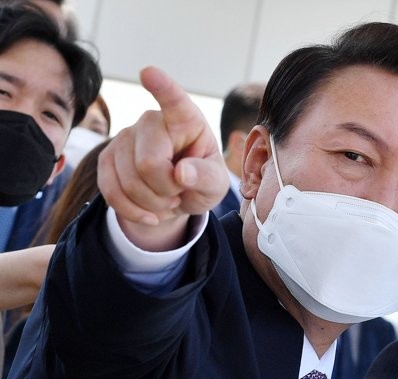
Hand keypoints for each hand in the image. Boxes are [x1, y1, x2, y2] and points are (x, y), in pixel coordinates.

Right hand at [97, 67, 227, 249]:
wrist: (176, 198)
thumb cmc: (201, 181)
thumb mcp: (215, 184)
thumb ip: (206, 177)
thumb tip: (181, 173)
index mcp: (186, 120)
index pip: (175, 102)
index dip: (162, 88)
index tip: (148, 72)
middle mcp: (151, 121)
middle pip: (149, 163)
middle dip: (167, 189)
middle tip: (179, 191)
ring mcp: (125, 137)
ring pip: (129, 181)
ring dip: (152, 203)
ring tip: (167, 198)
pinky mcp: (106, 157)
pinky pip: (111, 191)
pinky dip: (133, 210)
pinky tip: (150, 212)